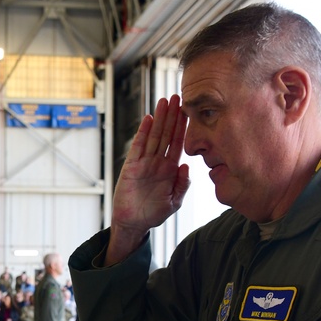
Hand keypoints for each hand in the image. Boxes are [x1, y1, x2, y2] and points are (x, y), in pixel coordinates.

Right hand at [106, 95, 189, 264]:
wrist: (134, 223)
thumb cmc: (154, 214)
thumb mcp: (174, 201)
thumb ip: (182, 185)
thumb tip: (187, 166)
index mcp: (170, 169)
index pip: (178, 143)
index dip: (183, 127)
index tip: (189, 110)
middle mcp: (158, 162)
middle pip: (166, 134)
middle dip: (172, 116)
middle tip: (178, 97)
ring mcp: (144, 162)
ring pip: (154, 136)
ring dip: (159, 118)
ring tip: (164, 101)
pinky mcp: (131, 166)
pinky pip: (138, 147)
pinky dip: (143, 133)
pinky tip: (148, 119)